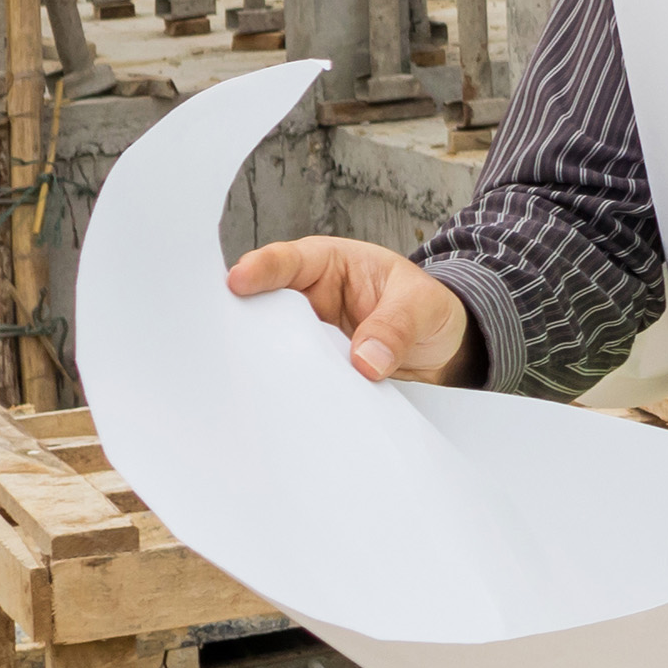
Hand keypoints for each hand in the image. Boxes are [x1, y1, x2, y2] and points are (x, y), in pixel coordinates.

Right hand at [224, 235, 478, 386]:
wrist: (444, 346)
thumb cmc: (428, 308)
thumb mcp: (423, 306)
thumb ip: (396, 326)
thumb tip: (364, 362)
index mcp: (331, 264)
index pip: (290, 261)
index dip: (261, 269)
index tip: (237, 281)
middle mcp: (310, 298)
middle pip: (265, 306)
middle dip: (244, 320)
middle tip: (224, 340)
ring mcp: (309, 335)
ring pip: (273, 345)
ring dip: (263, 361)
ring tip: (246, 380)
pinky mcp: (315, 367)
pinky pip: (294, 375)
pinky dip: (287, 387)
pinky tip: (279, 405)